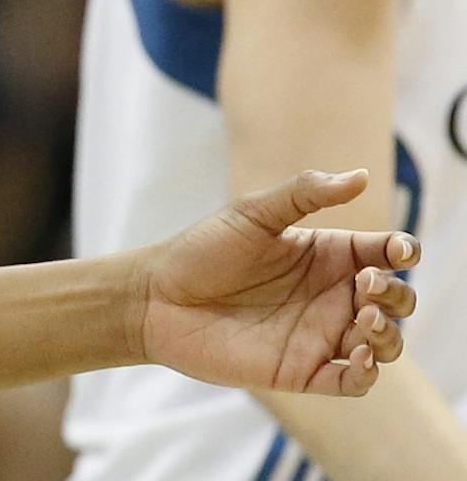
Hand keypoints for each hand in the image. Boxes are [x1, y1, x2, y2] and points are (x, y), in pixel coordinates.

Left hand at [140, 169, 417, 394]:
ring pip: (383, 343)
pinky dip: (368, 374)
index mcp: (324, 254)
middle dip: (398, 293)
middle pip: (393, 299)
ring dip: (389, 334)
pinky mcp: (304, 370)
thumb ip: (304, 194)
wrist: (155, 297)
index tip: (399, 251)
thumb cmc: (201, 250)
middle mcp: (330, 295)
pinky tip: (359, 356)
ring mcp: (320, 334)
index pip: (383, 253)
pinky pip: (354, 381)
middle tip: (367, 285)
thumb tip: (360, 175)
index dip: (402, 251)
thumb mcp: (252, 214)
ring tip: (364, 318)